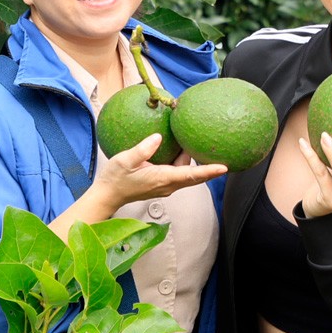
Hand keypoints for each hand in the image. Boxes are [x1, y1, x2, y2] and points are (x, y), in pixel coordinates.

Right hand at [85, 133, 227, 214]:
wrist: (107, 196)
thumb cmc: (115, 179)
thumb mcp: (125, 160)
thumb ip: (142, 149)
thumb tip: (158, 137)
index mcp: (162, 179)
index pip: (191, 175)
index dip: (208, 171)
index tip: (224, 167)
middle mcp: (168, 185)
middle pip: (195, 176)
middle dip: (209, 168)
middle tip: (222, 153)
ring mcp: (165, 186)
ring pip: (186, 173)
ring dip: (192, 161)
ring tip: (196, 142)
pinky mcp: (161, 184)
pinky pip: (178, 173)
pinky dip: (183, 163)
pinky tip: (180, 149)